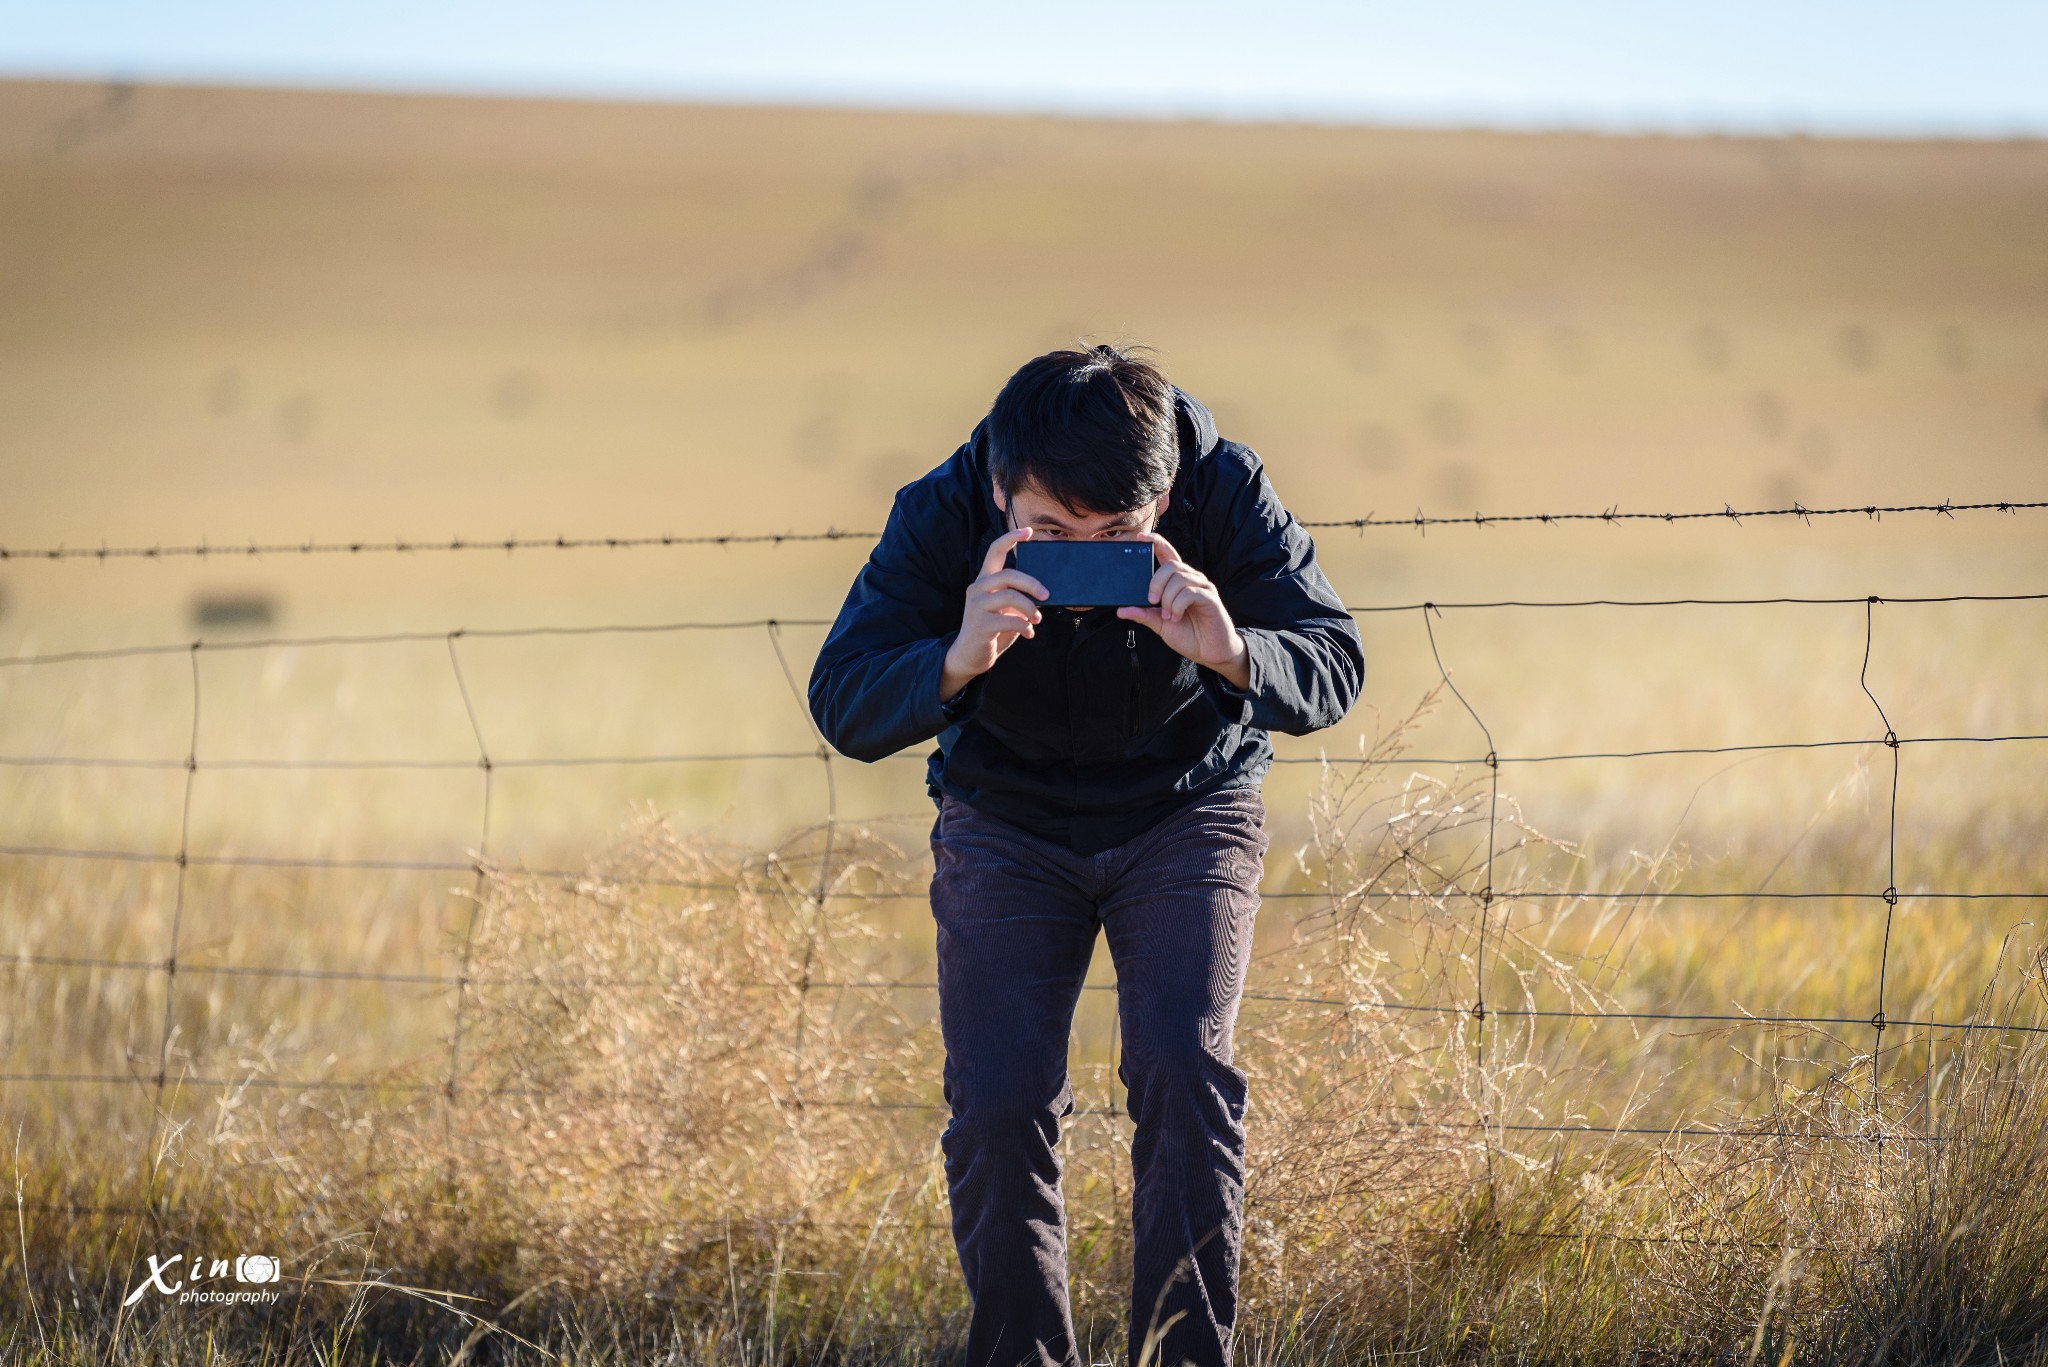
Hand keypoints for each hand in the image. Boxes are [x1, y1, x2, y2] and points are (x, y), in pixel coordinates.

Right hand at [939, 527, 1046, 701]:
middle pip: (1008, 574)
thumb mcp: (1004, 609)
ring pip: (1010, 597)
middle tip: (1047, 595)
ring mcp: (977, 606)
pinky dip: (1024, 626)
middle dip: (1032, 584)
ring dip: (1031, 609)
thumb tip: (1043, 592)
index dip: (1010, 539)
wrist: (969, 656)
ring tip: (1037, 619)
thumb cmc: (991, 630)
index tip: (1027, 531)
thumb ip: (1016, 598)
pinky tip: (1028, 633)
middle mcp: (978, 589)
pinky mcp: (980, 625)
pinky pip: (1010, 620)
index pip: (994, 552)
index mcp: (984, 581)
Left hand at [1117, 533, 1249, 687]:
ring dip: (1168, 598)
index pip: (1167, 554)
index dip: (1155, 542)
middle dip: (1156, 583)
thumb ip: (1144, 615)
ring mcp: (1202, 587)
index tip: (1140, 537)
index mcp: (1178, 581)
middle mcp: (1191, 579)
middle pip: (1170, 566)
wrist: (1210, 652)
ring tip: (1169, 616)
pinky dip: (1178, 605)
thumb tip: (1121, 610)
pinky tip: (1177, 617)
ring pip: (1179, 578)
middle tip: (1152, 602)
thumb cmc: (1189, 635)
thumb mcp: (1160, 624)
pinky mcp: (1210, 597)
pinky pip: (1190, 592)